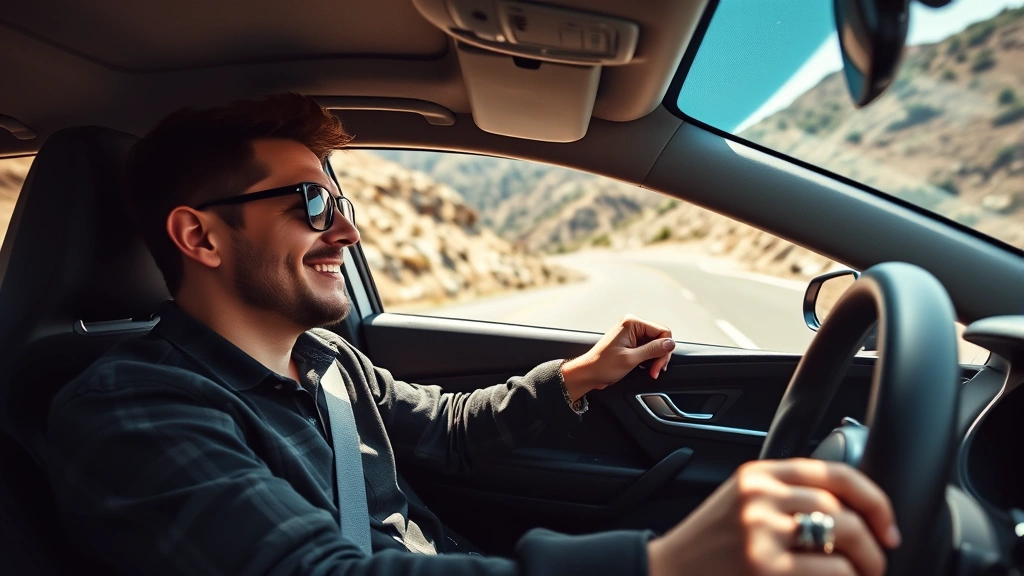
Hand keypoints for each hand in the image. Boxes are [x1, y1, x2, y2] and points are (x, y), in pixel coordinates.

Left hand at [561, 314, 674, 400]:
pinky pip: (648, 348)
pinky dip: (649, 360)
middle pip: (660, 338)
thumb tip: (671, 343)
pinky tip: (645, 368)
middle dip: (660, 356)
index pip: (663, 332)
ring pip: (655, 345)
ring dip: (655, 359)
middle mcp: (632, 325)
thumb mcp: (631, 359)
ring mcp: (631, 334)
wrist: (588, 373)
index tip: (659, 366)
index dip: (665, 350)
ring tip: (650, 371)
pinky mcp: (631, 343)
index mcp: (632, 323)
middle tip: (655, 371)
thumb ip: (653, 350)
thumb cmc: (603, 365)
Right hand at [648, 459, 901, 575]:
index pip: (836, 472)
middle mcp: (760, 498)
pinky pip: (833, 572)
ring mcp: (762, 534)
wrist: (668, 573)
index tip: (887, 526)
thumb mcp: (743, 502)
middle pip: (845, 510)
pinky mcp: (766, 570)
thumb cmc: (710, 546)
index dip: (874, 500)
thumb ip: (786, 493)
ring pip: (845, 541)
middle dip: (874, 544)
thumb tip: (853, 509)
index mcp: (759, 474)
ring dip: (866, 566)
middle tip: (876, 563)